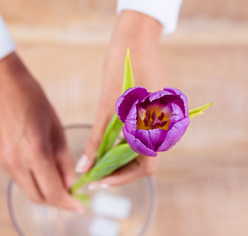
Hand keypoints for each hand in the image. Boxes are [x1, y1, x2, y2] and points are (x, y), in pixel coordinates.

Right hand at [0, 52, 83, 211]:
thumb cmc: (33, 99)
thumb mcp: (56, 128)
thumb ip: (64, 160)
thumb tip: (72, 184)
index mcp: (34, 153)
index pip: (53, 192)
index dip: (69, 203)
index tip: (81, 207)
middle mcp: (15, 162)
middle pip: (38, 197)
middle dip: (58, 202)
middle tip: (73, 198)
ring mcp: (2, 162)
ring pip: (27, 190)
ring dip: (45, 193)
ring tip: (62, 184)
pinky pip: (18, 178)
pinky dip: (34, 181)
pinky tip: (45, 172)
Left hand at [75, 11, 164, 187]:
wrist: (135, 40)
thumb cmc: (122, 72)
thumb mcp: (107, 109)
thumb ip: (97, 141)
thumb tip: (84, 168)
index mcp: (158, 131)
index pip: (144, 168)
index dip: (120, 179)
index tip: (98, 182)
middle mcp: (163, 130)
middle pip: (142, 162)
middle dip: (117, 171)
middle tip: (93, 175)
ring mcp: (159, 122)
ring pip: (140, 150)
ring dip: (119, 159)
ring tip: (96, 162)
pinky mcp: (154, 113)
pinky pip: (140, 137)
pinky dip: (123, 144)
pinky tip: (106, 144)